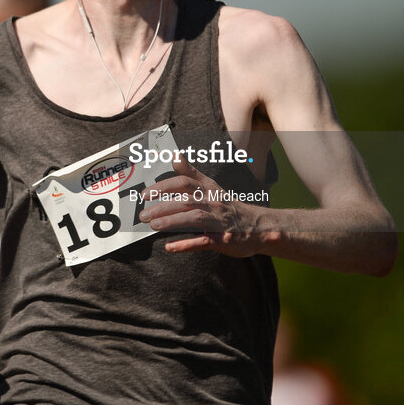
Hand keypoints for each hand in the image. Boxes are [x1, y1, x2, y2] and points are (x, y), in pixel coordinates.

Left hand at [138, 159, 265, 256]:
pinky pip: (204, 241)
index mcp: (210, 189)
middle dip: (162, 205)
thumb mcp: (212, 187)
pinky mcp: (224, 240)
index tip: (145, 193)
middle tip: (142, 214)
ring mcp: (220, 221)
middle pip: (186, 199)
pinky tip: (170, 247)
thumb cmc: (230, 208)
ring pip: (194, 217)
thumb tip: (174, 156)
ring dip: (172, 221)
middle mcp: (214, 202)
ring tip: (153, 225)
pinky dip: (187, 244)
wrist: (261, 227)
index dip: (164, 186)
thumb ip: (192, 173)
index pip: (185, 182)